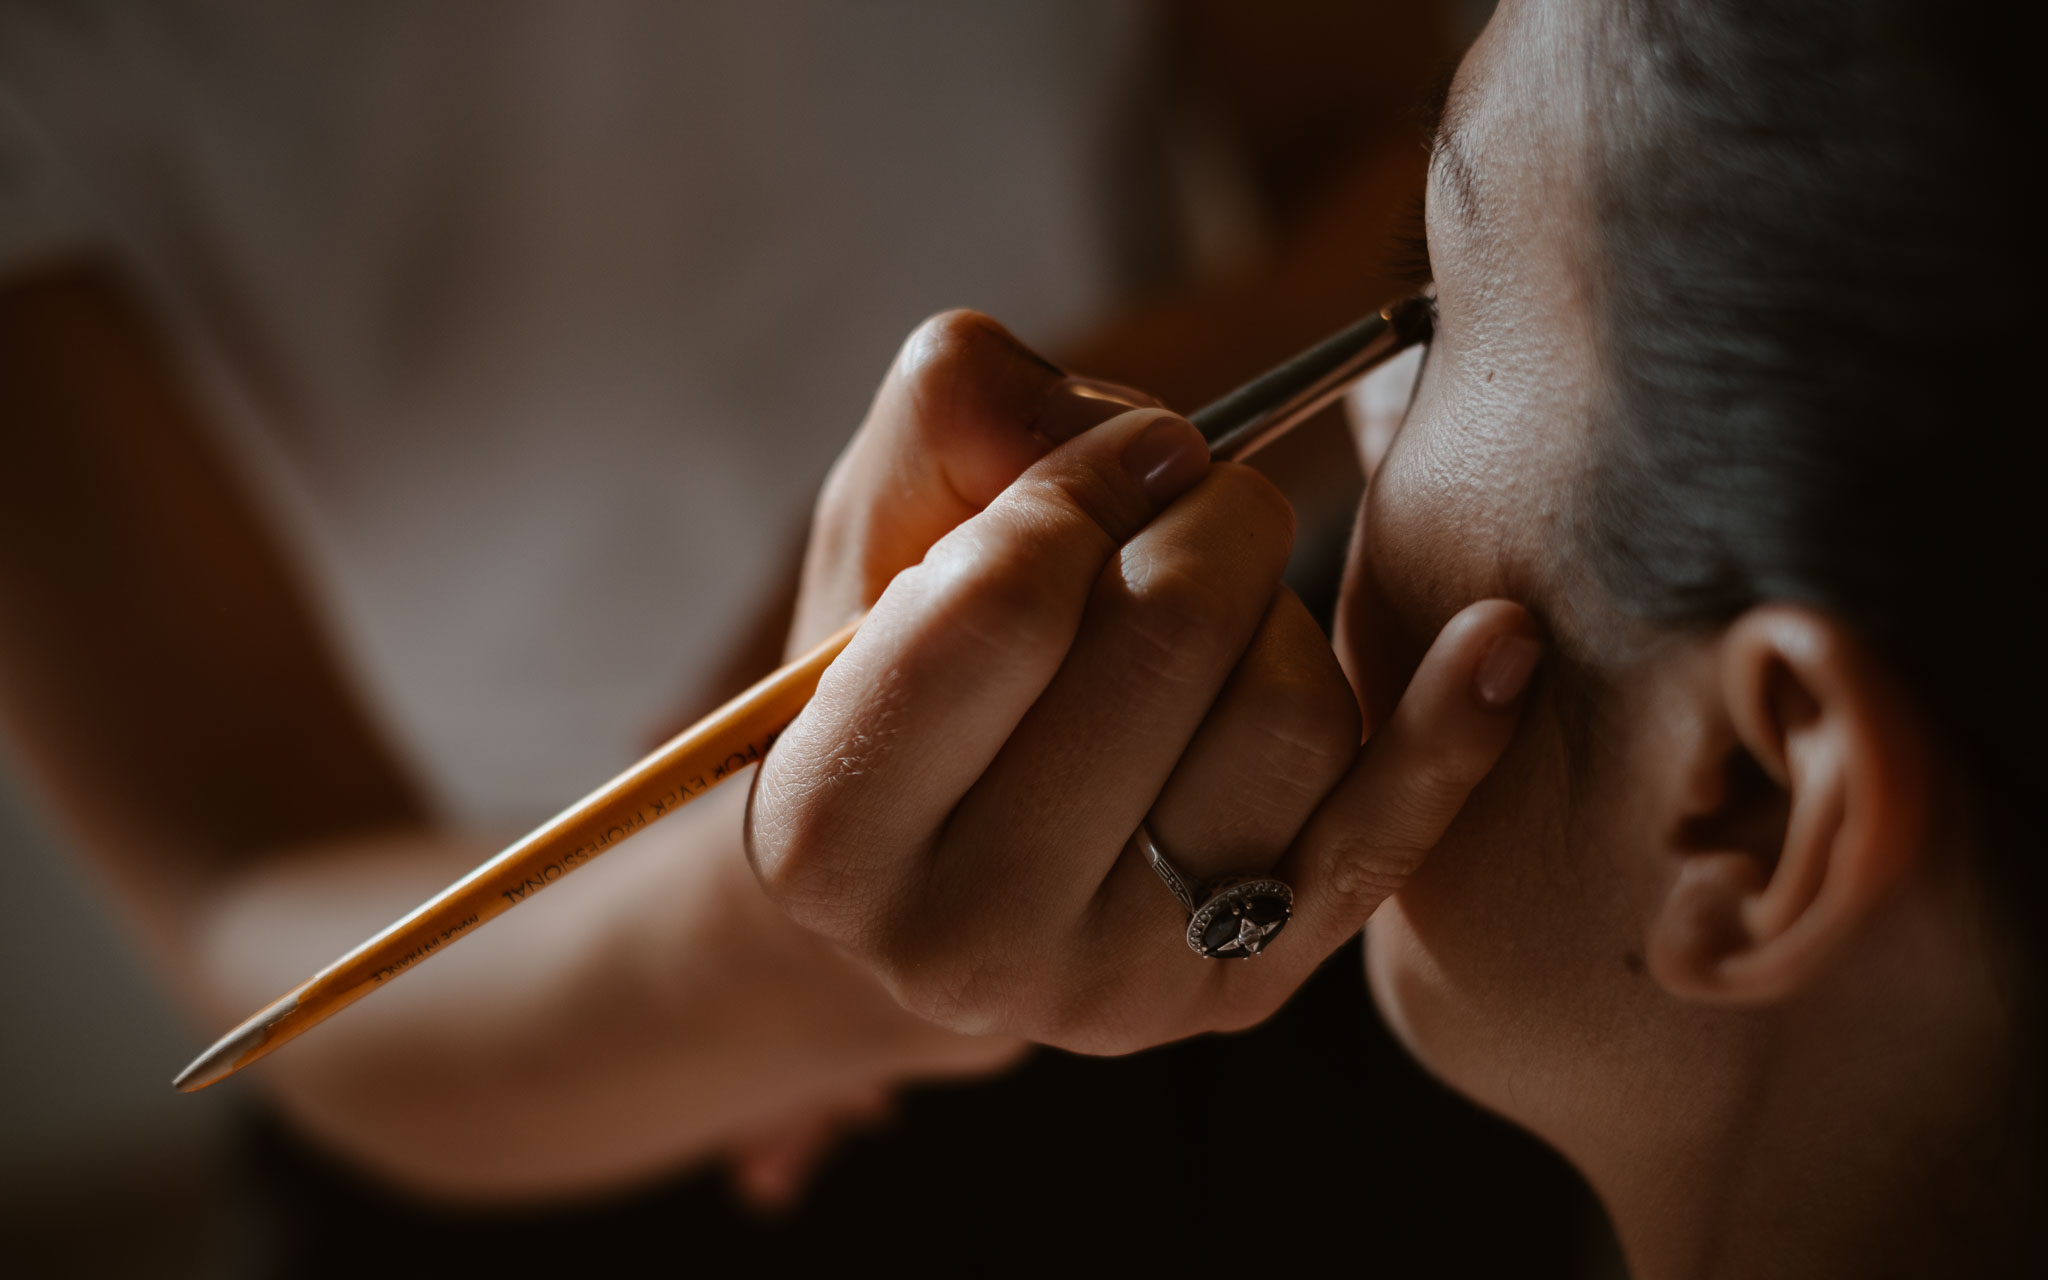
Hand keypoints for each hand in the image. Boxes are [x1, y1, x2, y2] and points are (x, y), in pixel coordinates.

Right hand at [750, 311, 1540, 1052]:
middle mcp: (962, 943)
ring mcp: (1113, 987)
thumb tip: (1149, 441)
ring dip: (1278, 611)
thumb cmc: (912, 665)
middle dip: (1206, 521)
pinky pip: (1380, 837)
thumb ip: (953, 417)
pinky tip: (1496, 637)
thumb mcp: (878, 527)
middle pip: (1165, 650)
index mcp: (827, 832)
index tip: (1133, 449)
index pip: (998, 610)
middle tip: (1198, 499)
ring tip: (1220, 612)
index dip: (1081, 487)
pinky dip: (1450, 727)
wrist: (948, 860)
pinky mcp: (1241, 989)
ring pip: (1288, 719)